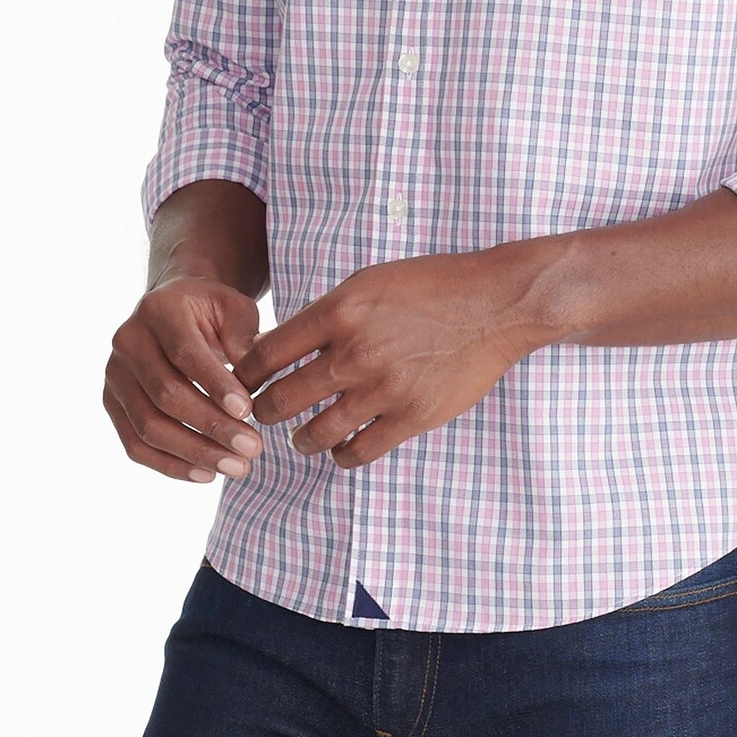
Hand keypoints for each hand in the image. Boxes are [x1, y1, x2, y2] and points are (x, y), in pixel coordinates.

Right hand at [104, 276, 264, 482]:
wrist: (174, 309)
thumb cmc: (212, 312)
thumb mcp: (235, 310)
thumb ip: (245, 341)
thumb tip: (251, 387)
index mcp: (159, 309)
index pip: (185, 353)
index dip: (216, 385)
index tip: (248, 411)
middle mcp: (128, 341)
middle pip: (166, 394)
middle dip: (212, 426)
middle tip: (253, 448)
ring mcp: (115, 375)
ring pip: (148, 426)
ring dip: (194, 452)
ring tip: (237, 467)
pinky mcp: (112, 404)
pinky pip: (135, 445)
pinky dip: (171, 465)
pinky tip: (206, 474)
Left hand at [233, 246, 559, 468]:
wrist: (496, 303)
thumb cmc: (431, 286)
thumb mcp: (370, 282)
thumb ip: (328, 314)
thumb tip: (280, 345)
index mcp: (340, 311)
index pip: (266, 355)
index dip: (243, 376)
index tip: (241, 385)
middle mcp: (355, 352)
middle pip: (281, 399)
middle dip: (263, 412)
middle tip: (263, 415)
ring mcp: (383, 388)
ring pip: (315, 433)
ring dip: (300, 439)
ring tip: (301, 437)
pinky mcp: (412, 416)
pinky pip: (358, 452)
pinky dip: (341, 454)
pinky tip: (340, 447)